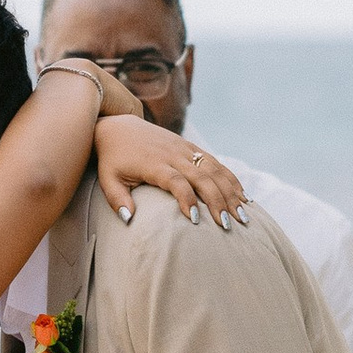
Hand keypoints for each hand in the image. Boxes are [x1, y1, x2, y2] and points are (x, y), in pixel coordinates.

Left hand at [91, 113, 248, 227]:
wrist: (119, 126)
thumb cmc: (112, 158)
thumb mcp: (108, 179)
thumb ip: (117, 199)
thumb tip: (129, 220)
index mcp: (154, 163)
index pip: (177, 182)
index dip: (188, 200)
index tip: (197, 221)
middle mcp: (173, 154)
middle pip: (202, 177)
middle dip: (218, 202)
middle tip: (228, 226)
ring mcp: (185, 149)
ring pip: (214, 169)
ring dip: (231, 192)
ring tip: (243, 215)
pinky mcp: (190, 147)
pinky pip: (215, 162)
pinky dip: (230, 179)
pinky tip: (242, 196)